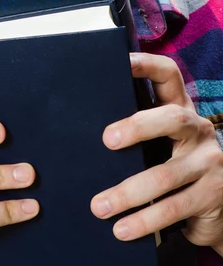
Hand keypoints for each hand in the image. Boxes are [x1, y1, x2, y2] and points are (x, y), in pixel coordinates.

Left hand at [90, 53, 222, 252]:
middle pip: (172, 118)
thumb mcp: (161, 140)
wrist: (217, 207)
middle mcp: (198, 130)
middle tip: (106, 140)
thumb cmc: (174, 163)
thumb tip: (83, 128)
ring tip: (99, 206)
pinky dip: (144, 221)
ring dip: (127, 193)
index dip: (147, 64)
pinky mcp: (212, 195)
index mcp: (181, 109)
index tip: (121, 61)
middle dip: (138, 126)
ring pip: (166, 175)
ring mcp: (209, 162)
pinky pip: (173, 208)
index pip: (169, 75)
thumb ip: (138, 128)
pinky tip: (121, 229)